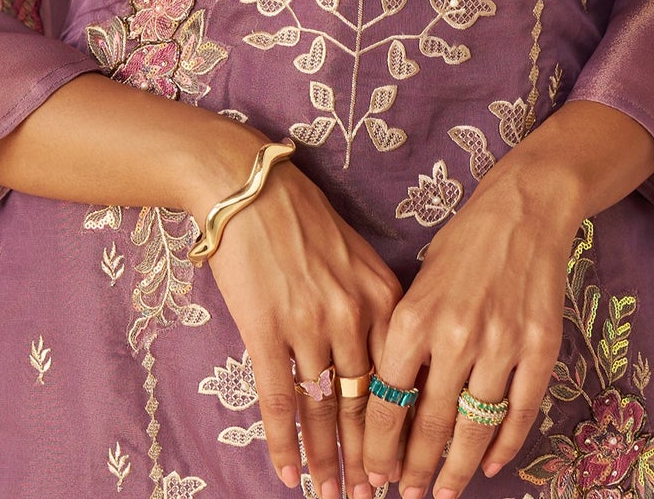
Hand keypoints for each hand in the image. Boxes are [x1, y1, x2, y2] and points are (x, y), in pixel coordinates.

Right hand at [192, 130, 403, 498]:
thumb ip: (376, 304)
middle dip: (369, 456)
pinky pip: (280, 399)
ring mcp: (308, 324)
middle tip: (371, 495)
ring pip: (324, 409)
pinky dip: (284, 443)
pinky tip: (288, 474)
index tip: (405, 464)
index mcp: (383, 295)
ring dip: (328, 459)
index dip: (404, 428)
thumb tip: (389, 359)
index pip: (402, 378)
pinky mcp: (265, 329)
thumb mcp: (357, 254)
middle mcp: (352, 313)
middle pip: (366, 402)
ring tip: (334, 495)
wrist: (248, 186)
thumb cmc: (303, 217)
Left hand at [361, 100, 653, 498]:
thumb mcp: (418, 284)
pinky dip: (505, 444)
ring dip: (459, 469)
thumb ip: (406, 342)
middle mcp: (456, 336)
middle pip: (431, 424)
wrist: (525, 209)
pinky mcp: (540, 347)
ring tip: (445, 492)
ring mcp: (502, 344)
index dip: (379, 447)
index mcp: (414, 318)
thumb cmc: (462, 245)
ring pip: (476, 427)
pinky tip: (491, 463)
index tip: (375, 474)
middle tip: (407, 495)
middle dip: (416, 468)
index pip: (387, 402)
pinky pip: (520, 411)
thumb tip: (391, 406)